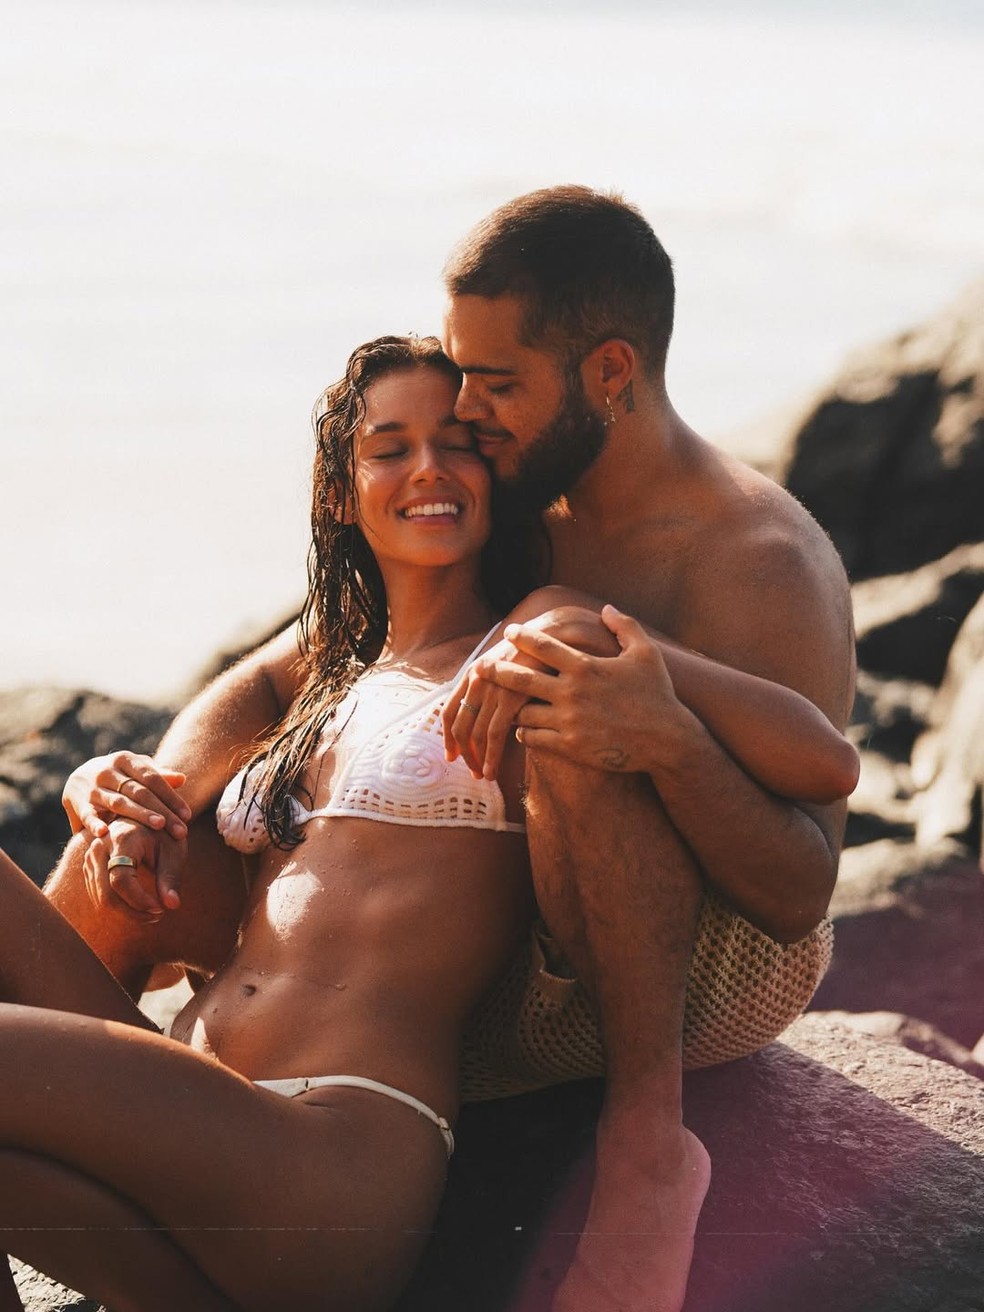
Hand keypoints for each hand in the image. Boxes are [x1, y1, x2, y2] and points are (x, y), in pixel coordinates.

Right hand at [62, 751, 191, 840]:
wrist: (78, 778)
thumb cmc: (119, 776)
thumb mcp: (136, 771)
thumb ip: (158, 775)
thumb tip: (182, 779)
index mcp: (126, 760)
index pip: (152, 779)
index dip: (171, 796)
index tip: (187, 815)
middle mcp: (108, 771)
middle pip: (140, 792)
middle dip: (163, 811)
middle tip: (181, 830)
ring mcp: (92, 787)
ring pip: (119, 802)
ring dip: (140, 814)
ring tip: (159, 826)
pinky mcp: (78, 803)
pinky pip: (87, 814)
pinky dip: (94, 823)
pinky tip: (105, 832)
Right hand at [83, 817, 187, 918]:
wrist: (147, 816)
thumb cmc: (165, 835)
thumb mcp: (174, 852)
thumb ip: (171, 878)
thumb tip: (172, 905)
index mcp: (121, 839)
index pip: (121, 880)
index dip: (139, 901)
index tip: (161, 909)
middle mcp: (99, 846)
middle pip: (106, 894)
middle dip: (133, 912)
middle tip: (158, 915)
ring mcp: (90, 856)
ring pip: (100, 898)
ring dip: (127, 912)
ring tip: (153, 912)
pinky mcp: (89, 866)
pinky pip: (98, 894)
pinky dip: (119, 906)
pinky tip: (140, 906)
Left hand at [443, 637, 542, 779]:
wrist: (555, 635)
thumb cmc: (533, 653)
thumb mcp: (504, 664)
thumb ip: (491, 685)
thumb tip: (481, 711)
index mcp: (472, 674)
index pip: (449, 712)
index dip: (448, 738)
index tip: (452, 756)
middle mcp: (477, 681)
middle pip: (460, 727)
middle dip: (464, 754)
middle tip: (471, 772)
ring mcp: (493, 690)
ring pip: (477, 734)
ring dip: (478, 759)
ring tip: (485, 776)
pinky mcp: (511, 698)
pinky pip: (495, 734)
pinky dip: (492, 755)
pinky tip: (495, 768)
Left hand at [496, 604, 693, 772]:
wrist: (667, 741)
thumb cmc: (658, 695)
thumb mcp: (646, 654)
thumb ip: (625, 627)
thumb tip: (606, 608)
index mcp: (586, 667)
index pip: (544, 647)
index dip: (523, 637)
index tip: (510, 632)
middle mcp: (572, 693)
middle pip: (520, 679)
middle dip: (497, 670)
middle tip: (481, 666)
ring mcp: (568, 721)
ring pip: (522, 712)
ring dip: (511, 708)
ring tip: (501, 704)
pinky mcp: (569, 747)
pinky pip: (533, 739)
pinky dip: (524, 733)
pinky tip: (520, 730)